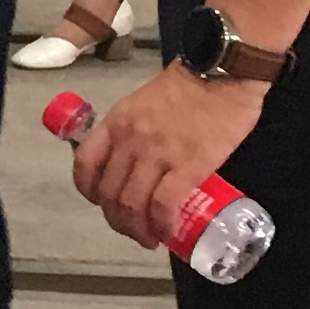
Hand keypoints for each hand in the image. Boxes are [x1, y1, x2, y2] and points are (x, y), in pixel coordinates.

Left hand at [68, 62, 266, 256]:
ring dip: (137, 230)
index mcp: (117, 122)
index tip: (102, 203)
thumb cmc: (192, 83)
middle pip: (108, 193)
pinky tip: (169, 233)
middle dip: (117, 220)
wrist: (224, 69)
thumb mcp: (146, 101)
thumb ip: (137, 128)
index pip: (85, 163)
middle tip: (133, 230)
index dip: (89, 191)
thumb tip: (141, 158)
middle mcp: (129, 140)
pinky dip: (162, 226)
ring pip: (131, 205)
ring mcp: (156, 154)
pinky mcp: (187, 166)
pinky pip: (164, 206)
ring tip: (150, 239)